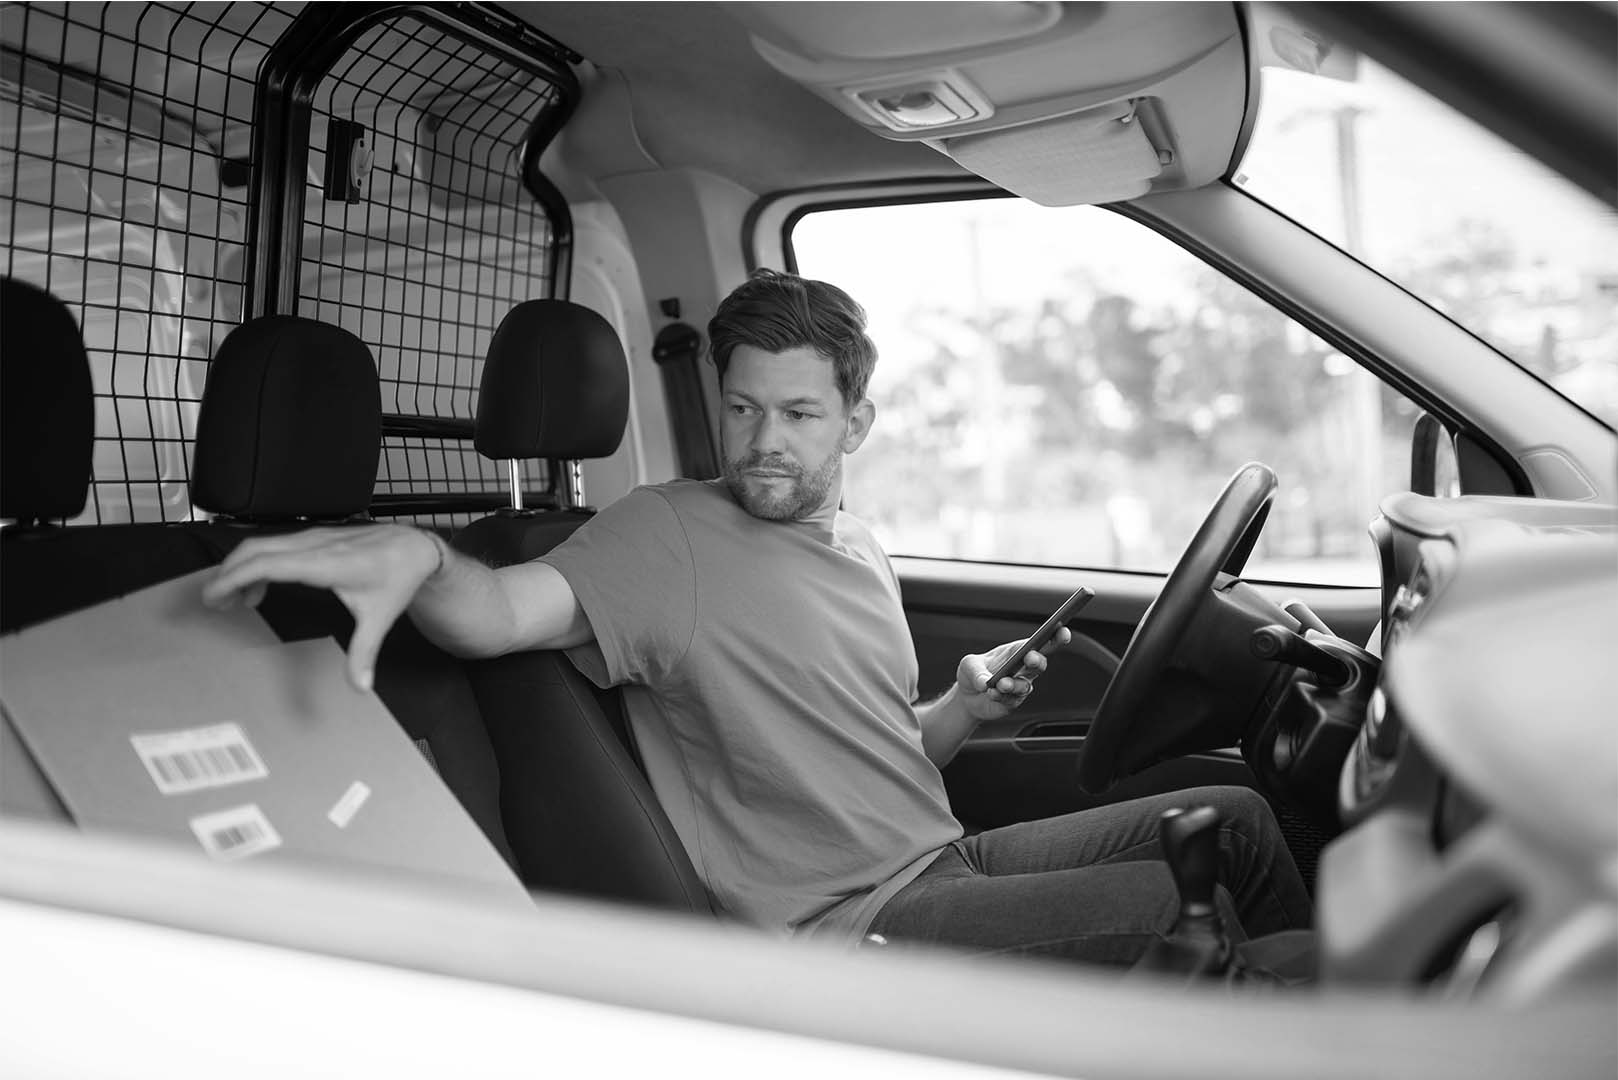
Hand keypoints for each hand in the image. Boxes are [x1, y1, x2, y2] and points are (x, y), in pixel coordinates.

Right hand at [201, 525, 443, 691]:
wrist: (414, 547)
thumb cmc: (397, 576)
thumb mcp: (380, 617)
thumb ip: (364, 652)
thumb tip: (360, 685)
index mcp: (327, 563)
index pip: (268, 563)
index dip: (235, 577)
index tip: (213, 595)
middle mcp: (315, 545)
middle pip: (255, 550)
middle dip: (227, 574)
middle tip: (212, 603)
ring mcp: (313, 537)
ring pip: (262, 545)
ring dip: (240, 568)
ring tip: (231, 600)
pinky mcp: (313, 537)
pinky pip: (274, 546)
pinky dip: (256, 564)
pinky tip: (258, 590)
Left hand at [955, 627, 1071, 721]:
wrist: (966, 697)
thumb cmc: (972, 673)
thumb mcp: (968, 665)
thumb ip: (976, 671)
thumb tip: (985, 683)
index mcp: (1016, 651)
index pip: (1040, 642)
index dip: (1054, 637)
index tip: (1062, 630)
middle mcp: (1023, 669)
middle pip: (1039, 663)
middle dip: (1037, 660)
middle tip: (1030, 657)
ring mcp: (1019, 686)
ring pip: (1025, 685)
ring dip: (1014, 684)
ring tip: (1001, 684)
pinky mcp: (1013, 702)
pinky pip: (1012, 700)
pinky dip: (1001, 696)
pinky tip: (992, 694)